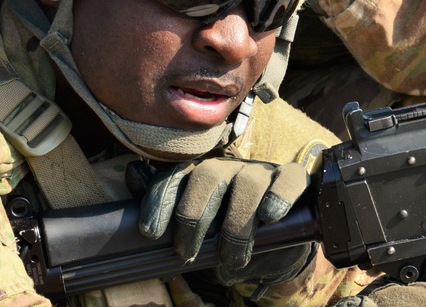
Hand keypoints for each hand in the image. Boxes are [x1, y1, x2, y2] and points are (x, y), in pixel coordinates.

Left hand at [131, 157, 312, 283]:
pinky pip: (287, 180)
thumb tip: (132, 174)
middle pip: (208, 176)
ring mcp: (263, 173)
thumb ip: (168, 205)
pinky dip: (278, 197)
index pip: (178, 176)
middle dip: (193, 215)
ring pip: (247, 184)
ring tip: (231, 257)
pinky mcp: (293, 181)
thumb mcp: (198, 229)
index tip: (151, 232)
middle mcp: (231, 168)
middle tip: (187, 252)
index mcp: (204, 176)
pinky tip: (269, 216)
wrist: (277, 248)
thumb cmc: (230, 235)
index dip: (162, 199)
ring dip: (235, 225)